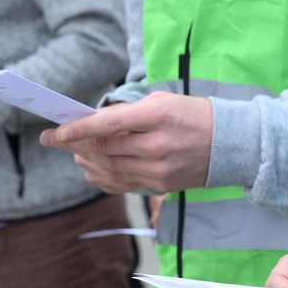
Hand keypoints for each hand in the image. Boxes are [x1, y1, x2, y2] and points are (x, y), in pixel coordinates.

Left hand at [40, 93, 213, 194]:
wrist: (232, 144)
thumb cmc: (194, 115)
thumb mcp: (163, 101)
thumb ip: (128, 112)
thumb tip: (92, 123)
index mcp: (158, 116)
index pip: (108, 125)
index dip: (78, 129)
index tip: (55, 132)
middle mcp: (157, 145)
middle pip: (104, 148)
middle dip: (74, 144)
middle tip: (55, 140)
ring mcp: (160, 169)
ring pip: (109, 168)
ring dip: (86, 159)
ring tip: (76, 151)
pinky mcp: (161, 185)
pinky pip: (122, 183)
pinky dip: (102, 176)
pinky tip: (93, 167)